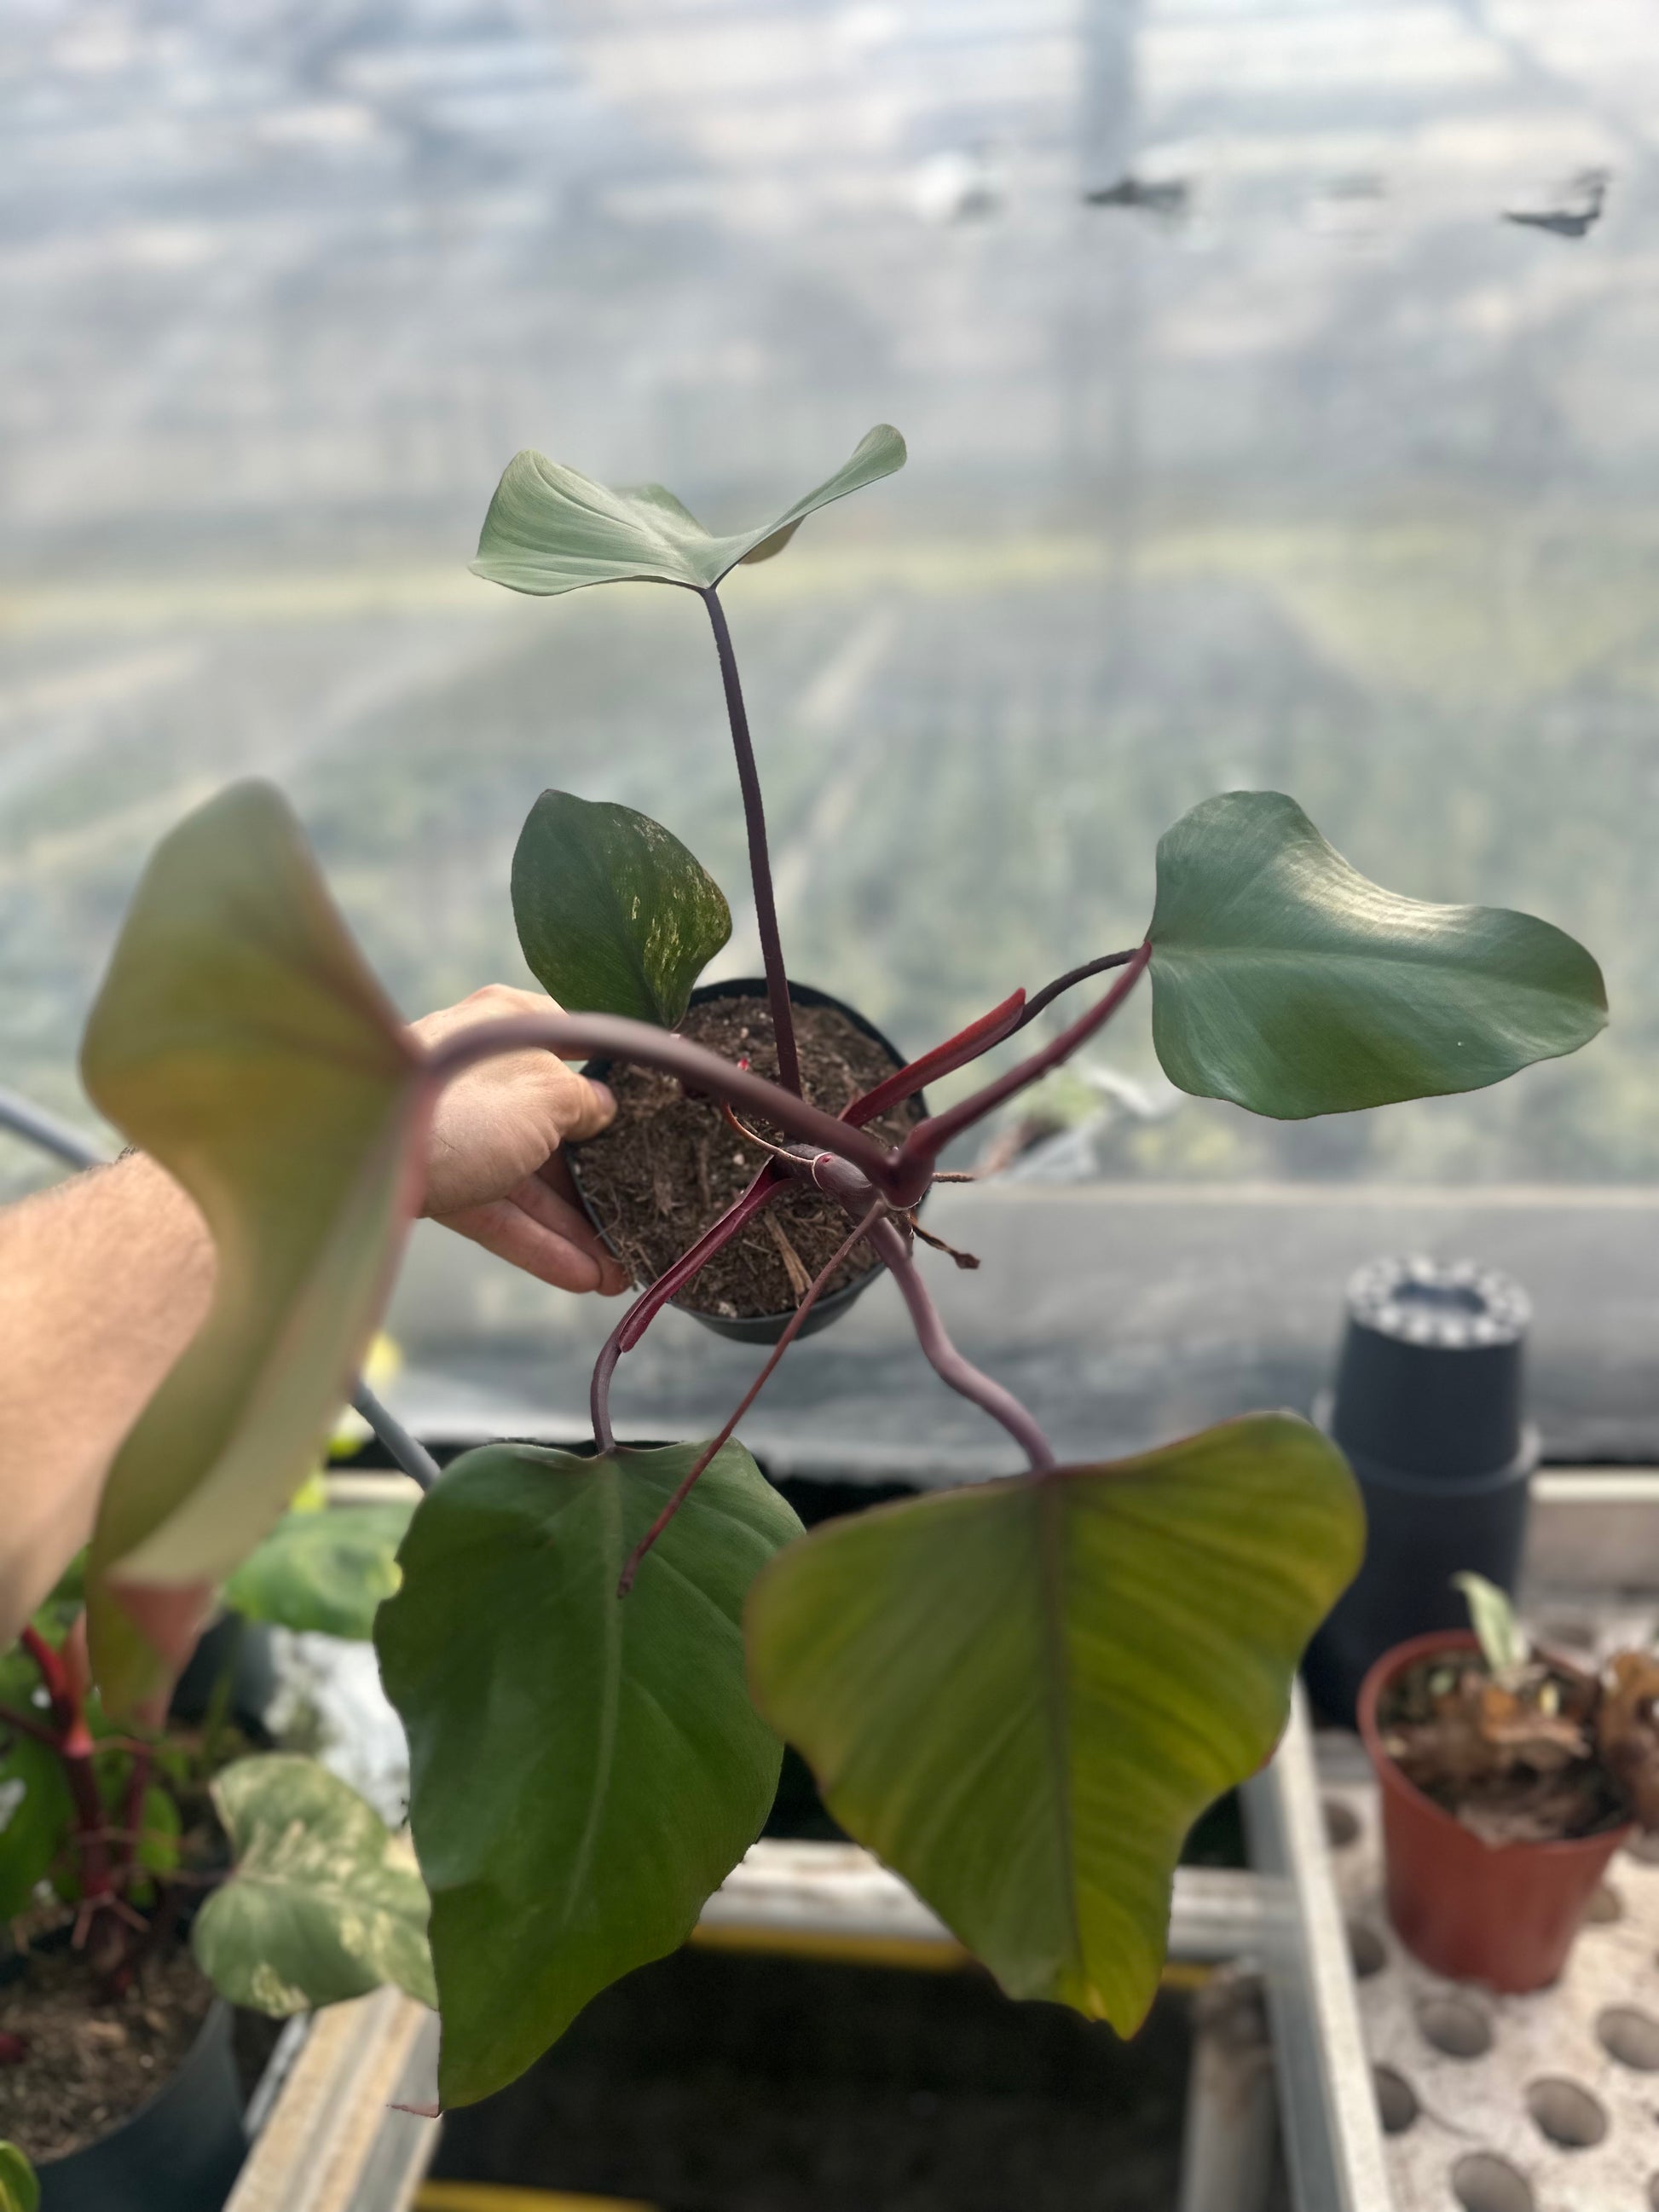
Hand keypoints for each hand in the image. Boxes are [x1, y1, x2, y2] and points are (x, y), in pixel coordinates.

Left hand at [412, 985, 629, 1294]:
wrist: (355, 1153)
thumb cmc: (463, 1103)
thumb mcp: (548, 1093)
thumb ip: (587, 1102)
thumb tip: (604, 1111)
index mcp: (513, 1025)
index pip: (577, 1048)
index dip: (616, 1087)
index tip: (654, 1120)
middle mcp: (485, 1073)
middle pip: (555, 1128)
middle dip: (600, 1181)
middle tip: (640, 1218)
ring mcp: (459, 1128)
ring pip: (528, 1180)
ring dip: (576, 1227)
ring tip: (620, 1270)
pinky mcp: (437, 1177)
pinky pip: (497, 1211)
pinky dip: (538, 1243)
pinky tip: (583, 1278)